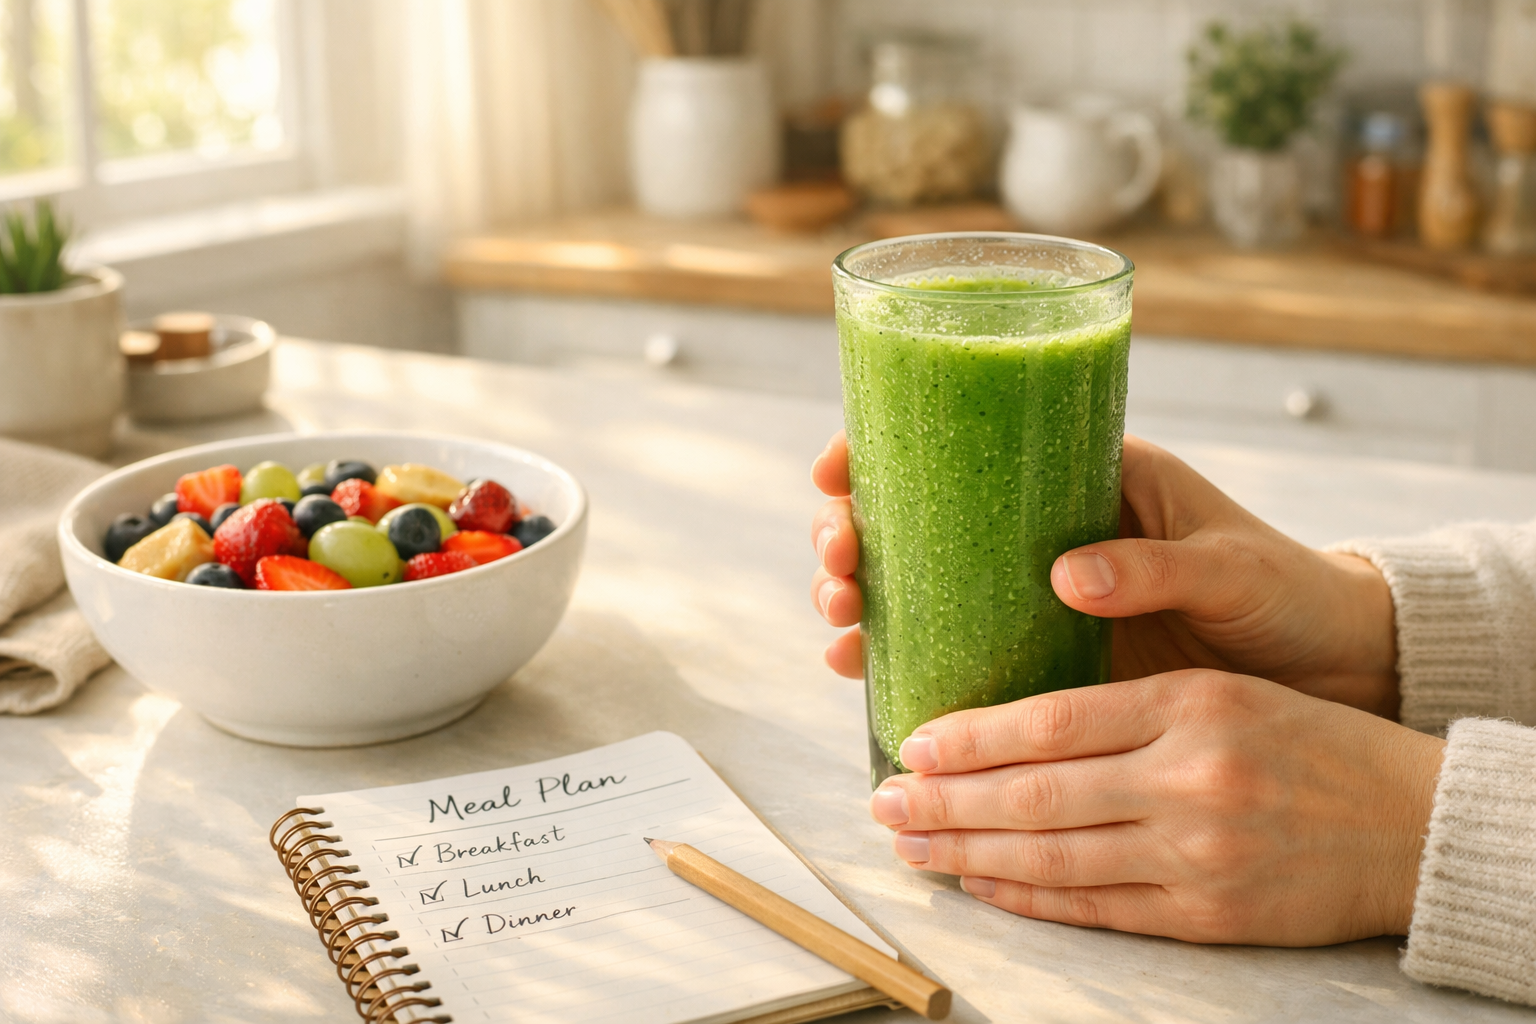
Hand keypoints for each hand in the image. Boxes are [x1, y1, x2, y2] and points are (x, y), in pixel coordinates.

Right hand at [811, 431, 1399, 715]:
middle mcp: (1039, 527)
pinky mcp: (1038, 654)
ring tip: (838, 630)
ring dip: (861, 600)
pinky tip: (862, 676)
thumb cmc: (1285, 589)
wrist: (1323, 664)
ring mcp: (1030, 593)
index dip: (884, 449)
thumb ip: (1157, 565)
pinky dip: (900, 659)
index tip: (837, 473)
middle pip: (917, 515)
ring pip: (918, 583)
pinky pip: (953, 648)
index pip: (965, 438)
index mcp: (1084, 471)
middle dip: (853, 536)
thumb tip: (1065, 575)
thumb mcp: (1231, 565)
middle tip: (836, 568)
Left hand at [868, 671, 1444, 944]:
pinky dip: (1029, 898)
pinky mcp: (1208, 913)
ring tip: (913, 846)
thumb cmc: (1306, 742)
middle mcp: (1188, 777)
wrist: (1409, 820)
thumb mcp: (1221, 690)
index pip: (1052, 721)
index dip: (970, 737)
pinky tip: (982, 884)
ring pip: (1055, 856)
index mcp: (1189, 705)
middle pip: (1038, 792)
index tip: (911, 744)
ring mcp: (1198, 851)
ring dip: (971, 853)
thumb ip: (1126, 704)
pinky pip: (1096, 908)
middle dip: (947, 801)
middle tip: (883, 802)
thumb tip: (1014, 727)